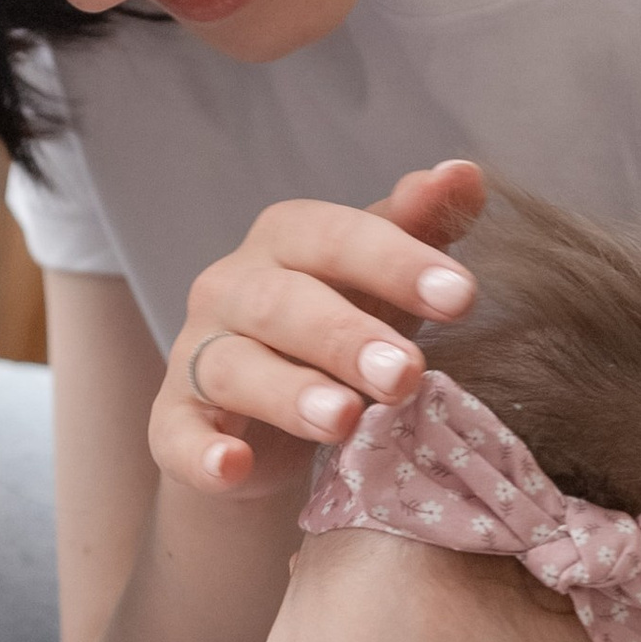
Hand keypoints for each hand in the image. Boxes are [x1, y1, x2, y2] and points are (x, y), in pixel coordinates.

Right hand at [153, 162, 486, 502]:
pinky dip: (200, 452)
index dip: (396, 261)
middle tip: (406, 374)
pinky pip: (177, 434)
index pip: (335, 236)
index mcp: (286, 239)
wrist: (272, 414)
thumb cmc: (340, 325)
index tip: (463, 297)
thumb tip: (466, 175)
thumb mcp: (384, 280)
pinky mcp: (174, 421)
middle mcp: (231, 287)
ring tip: (343, 419)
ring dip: (287, 393)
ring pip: (232, 366)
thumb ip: (421, 228)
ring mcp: (196, 354)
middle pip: (281, 301)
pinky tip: (232, 466)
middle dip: (345, 337)